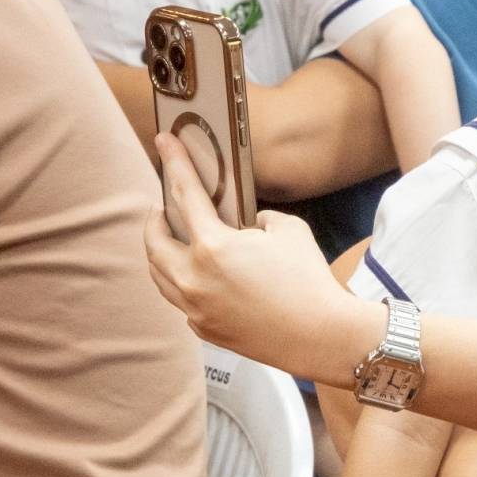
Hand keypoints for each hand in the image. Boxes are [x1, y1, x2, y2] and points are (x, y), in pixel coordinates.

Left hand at [144, 135, 377, 382]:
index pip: (185, 194)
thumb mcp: (289, 230)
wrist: (322, 335)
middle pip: (154, 242)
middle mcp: (193, 278)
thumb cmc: (309, 280)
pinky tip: (198, 278)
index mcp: (213, 247)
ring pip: (159, 274)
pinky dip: (182, 283)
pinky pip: (180, 300)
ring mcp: (194, 307)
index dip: (174, 164)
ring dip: (161, 253)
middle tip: (163, 208)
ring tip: (172, 242)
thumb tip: (247, 227)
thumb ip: (259, 219)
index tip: (163, 142)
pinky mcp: (204, 329)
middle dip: (155, 219)